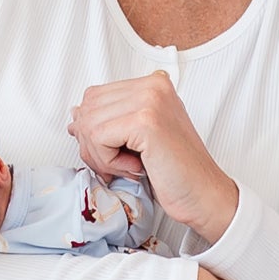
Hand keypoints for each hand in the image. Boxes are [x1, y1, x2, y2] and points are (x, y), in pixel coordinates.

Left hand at [70, 73, 239, 240]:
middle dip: (93, 145)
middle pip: (88, 108)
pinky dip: (109, 161)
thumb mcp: (137, 138)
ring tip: (130, 166)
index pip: (94, 96)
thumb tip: (74, 115)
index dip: (95, 131)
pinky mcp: (146, 121)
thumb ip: (111, 120)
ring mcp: (151, 100)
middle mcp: (153, 85)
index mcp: (153, 83)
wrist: (204, 196)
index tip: (117, 153)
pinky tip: (135, 167)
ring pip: (89, 124)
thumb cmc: (175, 172)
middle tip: (120, 165)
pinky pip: (98, 138)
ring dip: (102, 156)